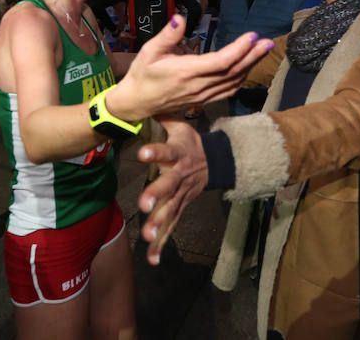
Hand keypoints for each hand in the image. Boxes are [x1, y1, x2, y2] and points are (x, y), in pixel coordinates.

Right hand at [106, 14, 272, 120]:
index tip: (251, 36)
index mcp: (185, 72)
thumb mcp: (148, 52)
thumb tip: (179, 18)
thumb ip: (166, 36)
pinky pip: (228, 90)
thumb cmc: (141, 75)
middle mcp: (198, 86)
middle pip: (233, 71)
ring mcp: (202, 96)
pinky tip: (248, 68)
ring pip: (233, 82)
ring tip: (263, 51)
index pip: (220, 62)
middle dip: (252, 56)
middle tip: (268, 42)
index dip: (239, 50)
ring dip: (251, 66)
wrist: (136, 103)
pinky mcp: (203, 101)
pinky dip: (241, 79)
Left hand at [138, 115, 208, 264]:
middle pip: (168, 186)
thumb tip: (145, 100)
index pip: (165, 151)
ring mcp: (182, 195)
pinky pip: (172, 227)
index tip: (142, 154)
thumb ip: (163, 115)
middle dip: (156, 196)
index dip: (155, 152)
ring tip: (148, 236)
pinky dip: (162, 244)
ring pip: (171, 210)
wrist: (217, 163)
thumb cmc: (192, 143)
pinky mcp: (182, 209)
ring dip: (159, 224)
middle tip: (143, 205)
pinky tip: (152, 260)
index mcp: (178, 154)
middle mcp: (179, 176)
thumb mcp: (181, 126)